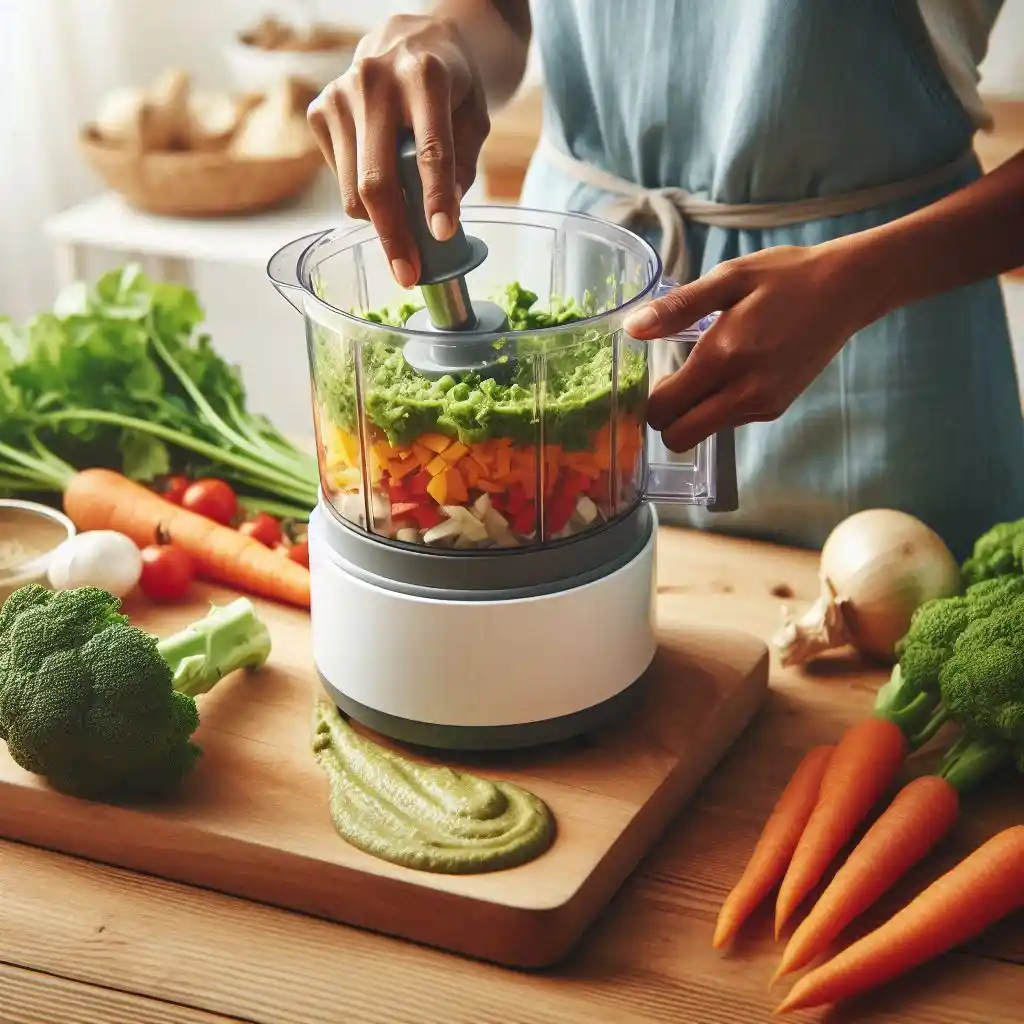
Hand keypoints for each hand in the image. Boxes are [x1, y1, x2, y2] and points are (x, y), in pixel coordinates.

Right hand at [306, 15, 490, 286]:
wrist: (408, 40)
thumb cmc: (449, 87)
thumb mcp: (474, 116)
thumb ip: (463, 164)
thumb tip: (442, 218)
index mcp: (424, 76)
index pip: (429, 148)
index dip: (436, 196)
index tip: (443, 233)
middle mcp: (375, 81)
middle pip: (378, 180)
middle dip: (395, 235)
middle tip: (410, 275)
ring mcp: (340, 95)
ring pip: (353, 190)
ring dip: (379, 225)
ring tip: (403, 234)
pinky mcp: (319, 111)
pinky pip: (340, 181)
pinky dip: (362, 198)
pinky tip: (382, 181)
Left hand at [622, 243, 870, 452]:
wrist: (848, 289)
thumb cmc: (785, 277)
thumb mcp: (728, 278)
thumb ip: (678, 308)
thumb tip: (632, 328)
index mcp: (724, 358)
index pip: (664, 411)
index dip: (649, 398)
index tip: (655, 372)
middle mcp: (744, 392)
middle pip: (679, 437)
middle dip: (666, 417)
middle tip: (672, 380)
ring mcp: (762, 405)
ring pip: (703, 432)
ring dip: (692, 411)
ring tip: (705, 368)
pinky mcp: (775, 408)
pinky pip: (728, 421)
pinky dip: (718, 405)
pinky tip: (732, 371)